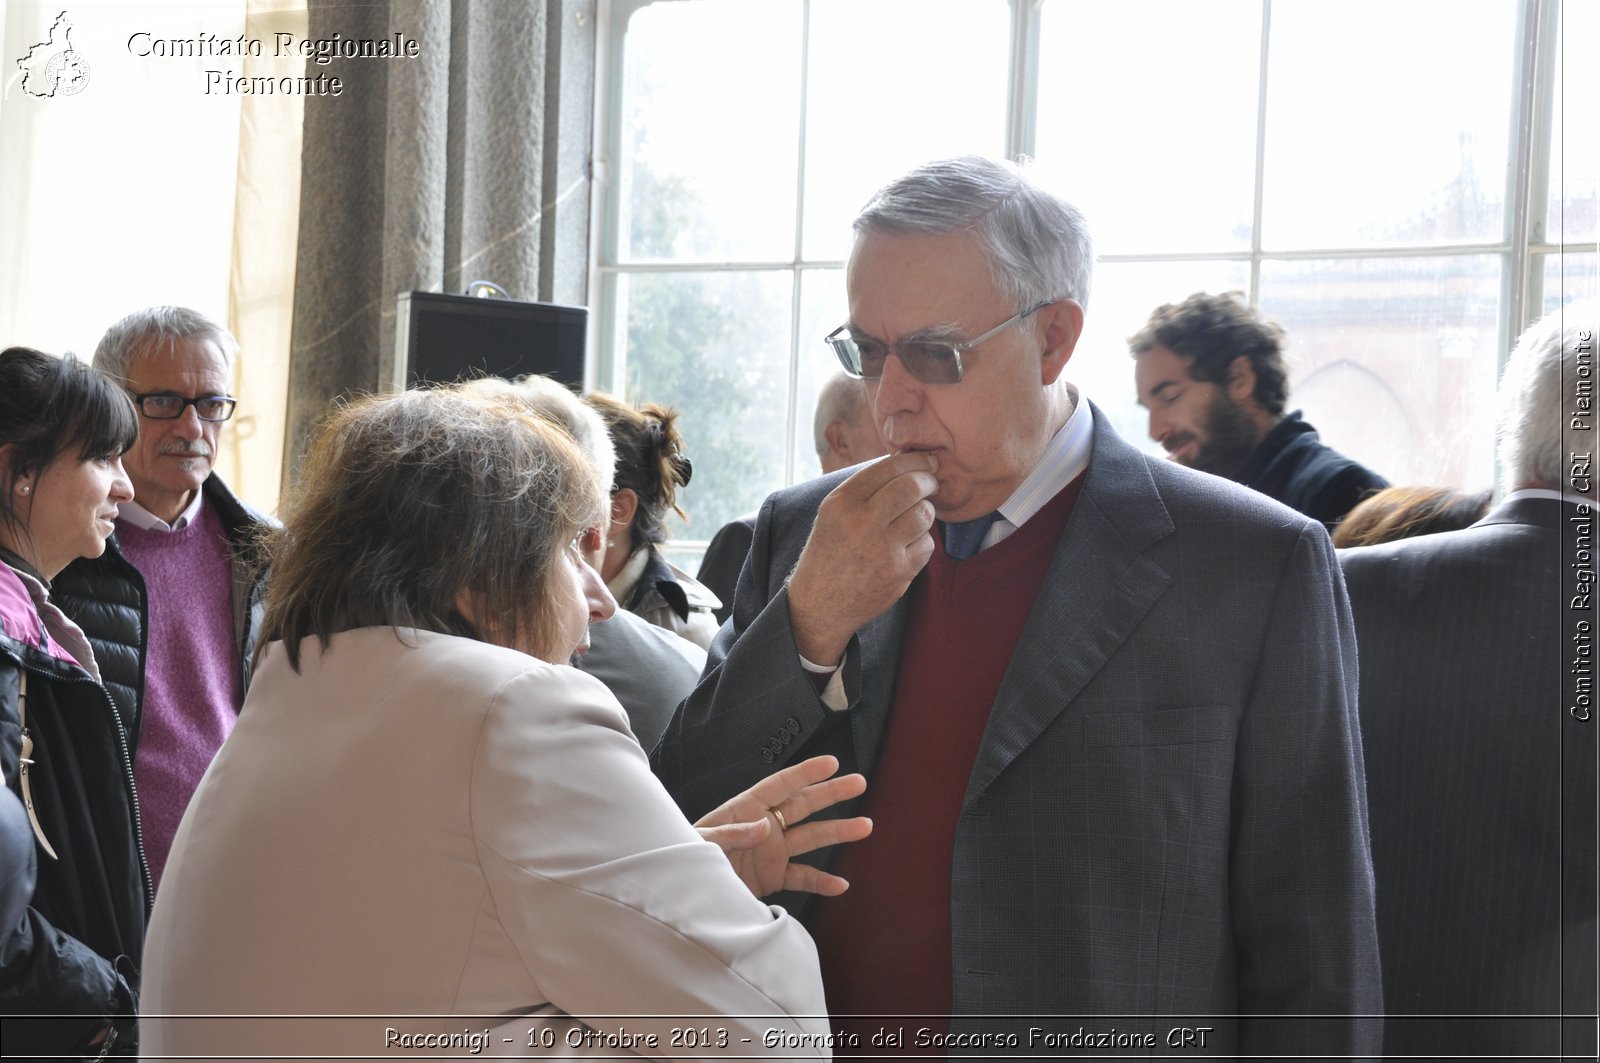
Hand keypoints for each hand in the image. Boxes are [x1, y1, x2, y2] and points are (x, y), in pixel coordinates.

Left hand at [694, 755, 870, 898]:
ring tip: (864, 826)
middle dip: (831, 794)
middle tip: (858, 782)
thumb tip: (765, 827)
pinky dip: (820, 881)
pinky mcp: (772, 877)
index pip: (779, 786)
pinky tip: (840, 885)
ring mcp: (771, 852)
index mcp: (745, 809)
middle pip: (803, 805)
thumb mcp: (700, 841)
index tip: (831, 763)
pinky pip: (801, 877)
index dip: (805, 773)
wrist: (683, 892)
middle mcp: (764, 826)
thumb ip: (730, 834)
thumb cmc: (685, 857)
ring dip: (837, 832)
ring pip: (810, 838)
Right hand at [786, 452, 937, 663]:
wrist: (819, 604)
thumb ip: (865, 489)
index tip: (927, 461)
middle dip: (928, 480)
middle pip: (911, 486)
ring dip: (925, 511)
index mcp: (841, 503)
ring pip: (924, 514)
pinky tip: (907, 545)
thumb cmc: (829, 552)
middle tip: (931, 482)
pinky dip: (922, 541)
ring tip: (915, 515)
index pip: (887, 468)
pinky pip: (927, 544)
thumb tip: (906, 463)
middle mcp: (861, 522)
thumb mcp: (832, 513)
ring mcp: (882, 549)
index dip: (914, 460)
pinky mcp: (898, 573)